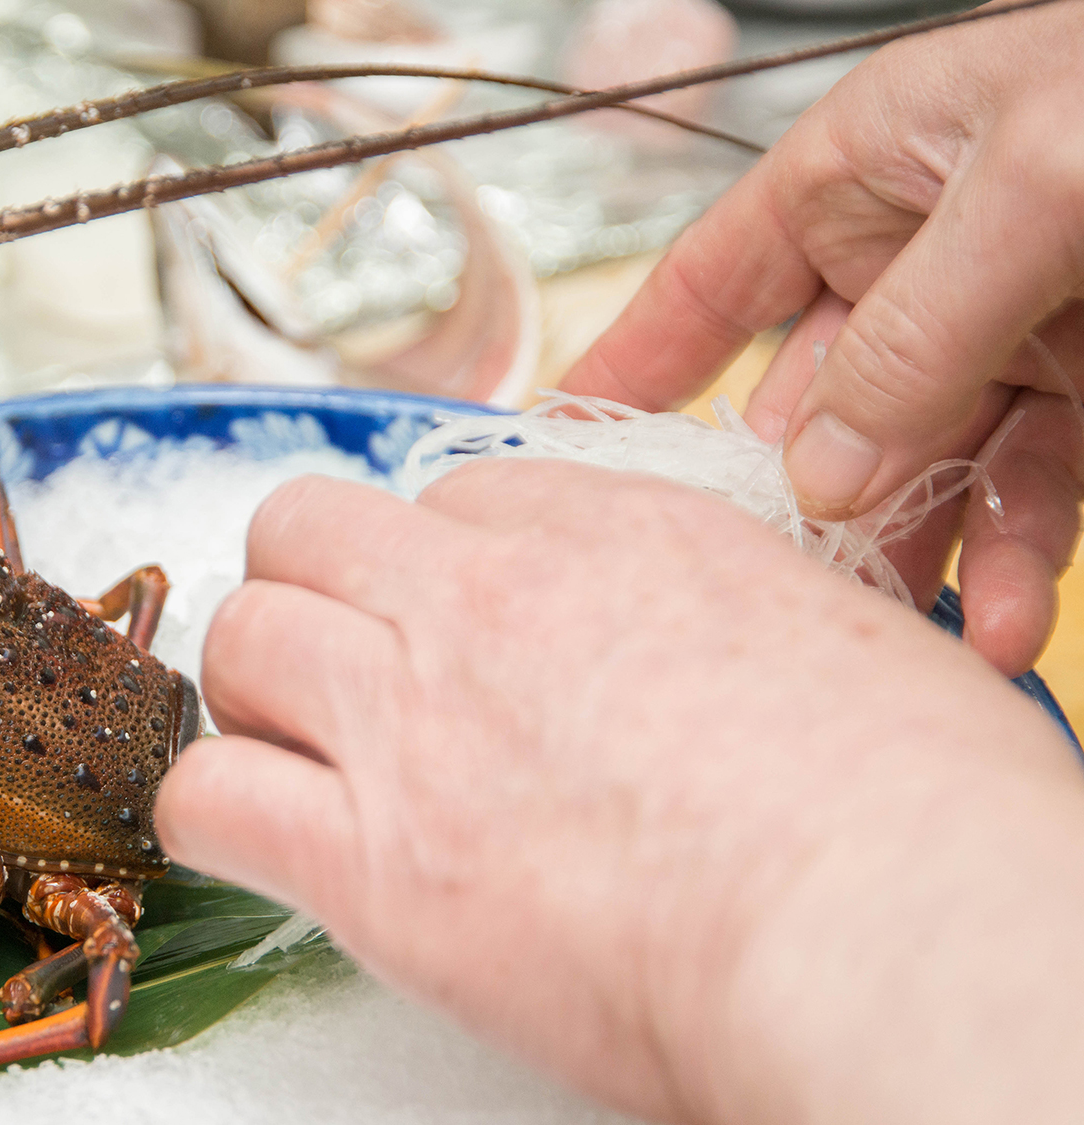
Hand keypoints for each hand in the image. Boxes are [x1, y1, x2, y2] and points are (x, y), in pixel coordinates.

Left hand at [157, 465, 1083, 1124]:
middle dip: (308, 590)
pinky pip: (210, 799)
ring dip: (254, 695)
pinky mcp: (369, 862)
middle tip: (337, 669)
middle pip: (305, 529)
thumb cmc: (916, 813)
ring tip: (294, 756)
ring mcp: (411, 721)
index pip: (450, 495)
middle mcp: (486, 601)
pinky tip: (261, 843)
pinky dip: (213, 816)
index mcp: (610, 533)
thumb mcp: (835, 633)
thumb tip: (691, 644)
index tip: (447, 622)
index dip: (435, 564)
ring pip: (240, 639)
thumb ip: (717, 611)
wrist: (891, 930)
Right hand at [561, 1, 1083, 675]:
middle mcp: (927, 259)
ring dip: (906, 558)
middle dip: (788, 503)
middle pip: (812, 403)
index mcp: (871, 170)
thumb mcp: (1036, 182)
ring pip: (918, 469)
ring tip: (889, 640)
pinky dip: (1012, 564)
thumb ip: (918, 332)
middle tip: (761, 597)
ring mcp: (1013, 332)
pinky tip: (1000, 628)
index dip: (637, 362)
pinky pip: (1030, 494)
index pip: (716, 279)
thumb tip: (821, 472)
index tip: (561, 450)